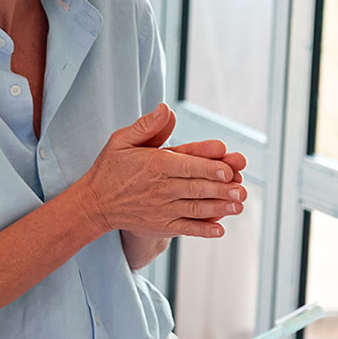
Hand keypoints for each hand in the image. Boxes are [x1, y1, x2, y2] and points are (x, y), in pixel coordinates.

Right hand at [74, 104, 247, 239]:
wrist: (95, 204)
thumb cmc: (111, 167)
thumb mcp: (122, 140)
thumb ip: (147, 126)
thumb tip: (166, 108)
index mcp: (154, 164)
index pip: (186, 165)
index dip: (208, 166)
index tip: (227, 168)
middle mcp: (160, 188)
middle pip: (195, 187)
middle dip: (221, 188)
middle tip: (242, 188)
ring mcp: (162, 209)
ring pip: (195, 208)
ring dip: (219, 207)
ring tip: (238, 205)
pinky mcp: (162, 225)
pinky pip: (186, 228)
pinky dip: (203, 230)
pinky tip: (220, 229)